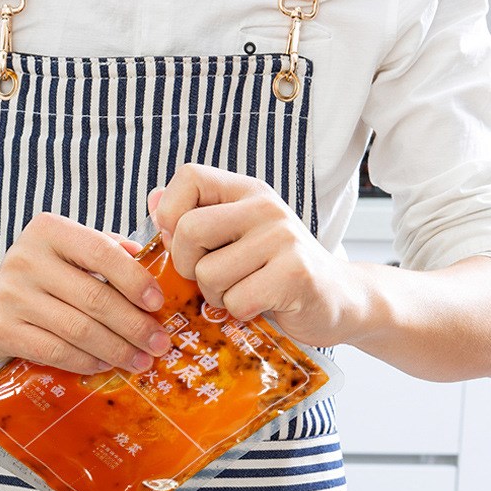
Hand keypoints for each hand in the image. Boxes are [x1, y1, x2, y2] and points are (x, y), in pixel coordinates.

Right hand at [0, 213, 170, 372]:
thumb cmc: (46, 276)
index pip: (101, 251)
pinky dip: (87, 361)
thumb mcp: (71, 251)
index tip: (157, 303)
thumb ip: (109, 248)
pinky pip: (55, 352)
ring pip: (78, 329)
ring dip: (117, 349)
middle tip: (159, 343)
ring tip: (141, 360)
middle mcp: (25, 259)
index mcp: (48, 230)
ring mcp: (10, 296)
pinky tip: (106, 365)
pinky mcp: (0, 330)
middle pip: (94, 297)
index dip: (134, 279)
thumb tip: (152, 256)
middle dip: (134, 325)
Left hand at [150, 164, 368, 346]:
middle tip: (213, 280)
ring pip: (208, 273)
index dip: (171, 212)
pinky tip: (261, 307)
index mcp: (246, 192)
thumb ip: (194, 223)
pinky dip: (240, 313)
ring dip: (217, 297)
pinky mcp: (295, 273)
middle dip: (187, 266)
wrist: (337, 302)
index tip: (183, 242)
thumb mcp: (235, 242)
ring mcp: (282, 237)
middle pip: (188, 229)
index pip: (189, 176)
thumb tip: (153, 202)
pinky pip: (235, 300)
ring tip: (244, 294)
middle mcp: (264, 207)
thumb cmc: (275, 275)